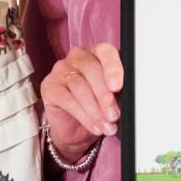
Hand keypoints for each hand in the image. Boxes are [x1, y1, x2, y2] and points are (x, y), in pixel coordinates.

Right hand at [41, 43, 123, 161]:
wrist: (76, 128)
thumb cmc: (98, 107)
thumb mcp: (114, 97)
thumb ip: (120, 91)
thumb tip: (131, 96)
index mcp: (97, 53)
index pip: (105, 52)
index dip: (112, 67)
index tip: (118, 86)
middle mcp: (77, 57)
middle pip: (91, 69)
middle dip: (104, 95)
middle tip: (114, 115)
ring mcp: (61, 70)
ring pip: (80, 86)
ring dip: (95, 110)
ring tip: (106, 125)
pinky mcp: (49, 86)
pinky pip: (67, 100)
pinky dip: (83, 116)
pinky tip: (94, 126)